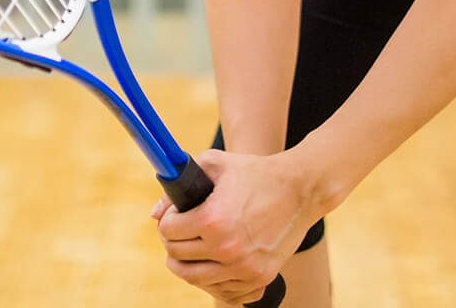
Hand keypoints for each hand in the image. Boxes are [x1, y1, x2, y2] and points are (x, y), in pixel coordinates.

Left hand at [151, 148, 313, 304]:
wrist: (300, 189)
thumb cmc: (255, 172)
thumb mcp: (215, 164)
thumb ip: (179, 185)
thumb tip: (155, 214)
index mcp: (212, 220)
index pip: (168, 232)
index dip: (168, 222)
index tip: (174, 217)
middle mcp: (226, 248)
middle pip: (177, 259)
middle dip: (173, 244)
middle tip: (180, 233)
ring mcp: (243, 268)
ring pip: (196, 280)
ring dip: (188, 265)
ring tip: (192, 249)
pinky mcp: (258, 279)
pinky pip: (223, 291)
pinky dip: (214, 279)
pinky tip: (215, 262)